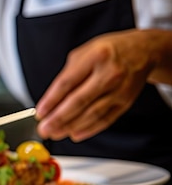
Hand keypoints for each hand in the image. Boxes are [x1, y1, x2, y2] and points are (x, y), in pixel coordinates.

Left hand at [35, 29, 171, 141]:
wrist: (143, 51)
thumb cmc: (108, 51)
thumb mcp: (84, 53)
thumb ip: (67, 75)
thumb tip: (51, 101)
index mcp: (95, 57)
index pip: (67, 82)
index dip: (51, 100)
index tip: (40, 112)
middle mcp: (109, 73)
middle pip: (79, 101)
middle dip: (58, 118)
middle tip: (44, 128)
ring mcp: (120, 90)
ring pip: (92, 114)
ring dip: (70, 126)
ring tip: (55, 133)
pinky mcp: (126, 102)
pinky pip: (105, 119)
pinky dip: (88, 129)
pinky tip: (74, 133)